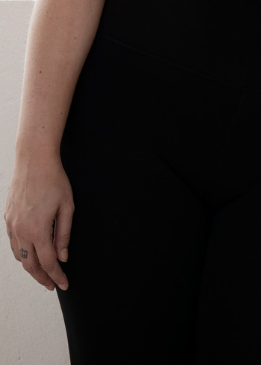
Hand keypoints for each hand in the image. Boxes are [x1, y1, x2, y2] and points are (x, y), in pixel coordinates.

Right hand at [4, 156, 73, 290]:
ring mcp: (11, 225)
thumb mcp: (67, 206)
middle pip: (30, 265)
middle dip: (42, 278)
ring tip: (43, 273)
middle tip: (53, 285)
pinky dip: (21, 253)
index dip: (56, 276)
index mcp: (38, 230)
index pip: (47, 262)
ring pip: (19, 256)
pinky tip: (29, 254)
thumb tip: (63, 256)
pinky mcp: (7, 218)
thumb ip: (64, 234)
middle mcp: (21, 231)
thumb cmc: (54, 180)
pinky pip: (12, 243)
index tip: (64, 284)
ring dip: (31, 267)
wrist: (34, 160)